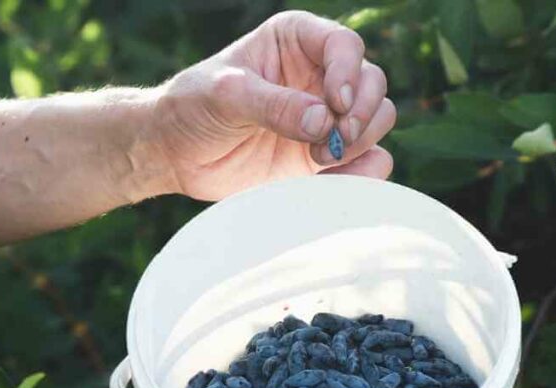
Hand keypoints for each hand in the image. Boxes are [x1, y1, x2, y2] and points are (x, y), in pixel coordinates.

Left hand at [148, 10, 395, 200]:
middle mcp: (319, 74)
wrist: (177, 154)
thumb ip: (274, 105)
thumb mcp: (225, 96)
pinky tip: (335, 179)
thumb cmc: (193, 108)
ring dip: (361, 140)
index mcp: (296, 40)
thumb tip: (324, 121)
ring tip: (319, 158)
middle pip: (372, 82)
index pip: (345, 45)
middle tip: (330, 140)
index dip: (348, 73)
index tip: (335, 104)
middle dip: (360, 112)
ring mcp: (326, 116)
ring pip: (378, 119)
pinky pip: (368, 160)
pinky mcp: (326, 156)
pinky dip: (364, 171)